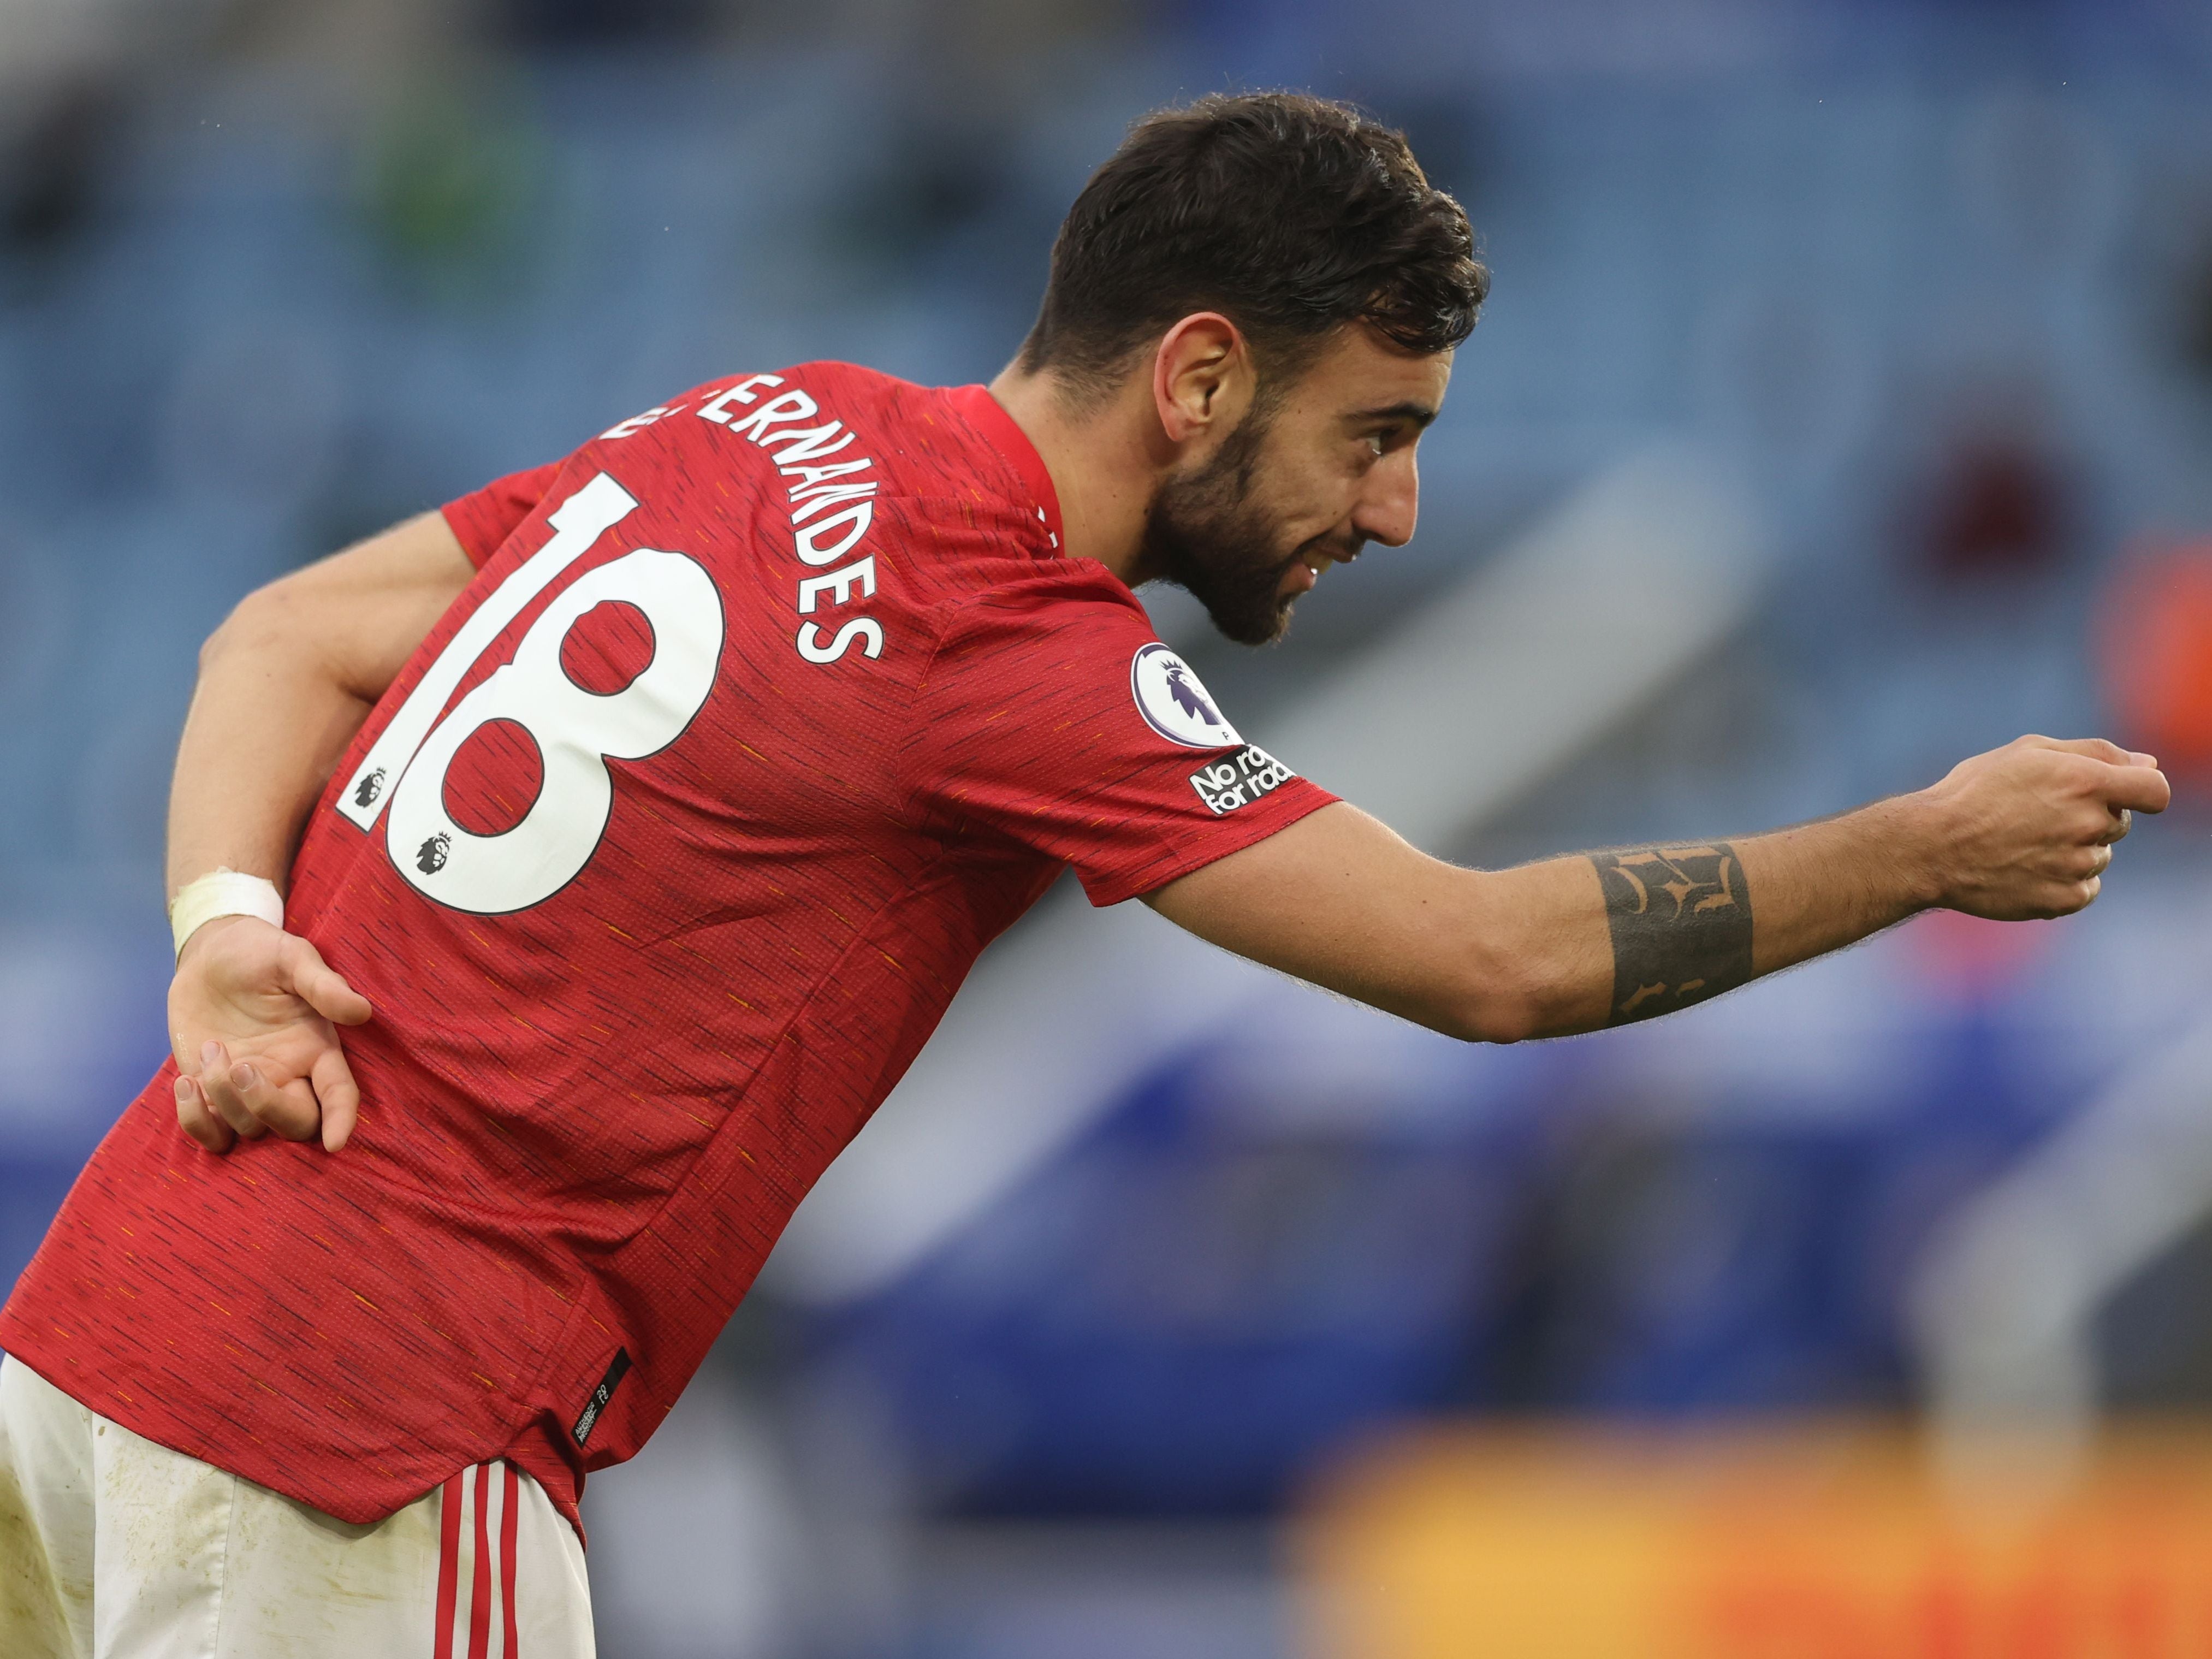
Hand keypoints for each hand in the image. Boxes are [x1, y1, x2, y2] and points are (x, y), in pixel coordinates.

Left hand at [168, 916, 373, 1153]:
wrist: (210, 954)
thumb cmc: (259, 952)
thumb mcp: (293, 957)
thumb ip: (323, 986)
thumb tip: (361, 1012)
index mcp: (317, 1049)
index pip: (339, 1093)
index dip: (341, 1119)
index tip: (335, 1142)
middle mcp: (288, 1076)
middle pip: (295, 1124)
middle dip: (269, 1107)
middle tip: (242, 1067)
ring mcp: (249, 1090)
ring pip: (249, 1128)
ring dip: (224, 1098)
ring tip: (210, 1050)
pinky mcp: (211, 1093)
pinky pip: (209, 1133)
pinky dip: (194, 1121)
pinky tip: (184, 1083)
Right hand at [1918, 735, 2170, 920]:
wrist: (1930, 847)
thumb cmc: (1974, 792)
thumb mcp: (2028, 752)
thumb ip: (2094, 753)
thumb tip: (2147, 764)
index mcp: (2085, 782)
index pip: (2155, 790)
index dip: (2144, 790)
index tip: (2125, 793)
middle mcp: (2087, 824)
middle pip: (2120, 823)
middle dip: (2092, 816)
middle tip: (2040, 815)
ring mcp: (2077, 865)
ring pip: (2099, 856)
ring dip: (2075, 849)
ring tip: (2024, 843)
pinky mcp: (2063, 899)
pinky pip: (2085, 889)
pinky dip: (2064, 880)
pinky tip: (2026, 868)